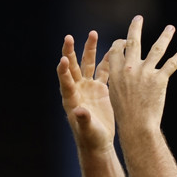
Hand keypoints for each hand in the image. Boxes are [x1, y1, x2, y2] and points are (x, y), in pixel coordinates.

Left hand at [57, 30, 114, 151]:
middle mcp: (78, 89)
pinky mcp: (100, 89)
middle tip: (68, 37)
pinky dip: (107, 60)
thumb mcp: (87, 130)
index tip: (63, 59)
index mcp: (71, 99)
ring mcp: (89, 88)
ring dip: (89, 49)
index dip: (63, 70)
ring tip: (93, 33)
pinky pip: (103, 71)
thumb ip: (83, 119)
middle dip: (70, 52)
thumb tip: (79, 110)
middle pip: (72, 67)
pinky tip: (113, 48)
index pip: (65, 81)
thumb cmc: (91, 139)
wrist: (99, 143)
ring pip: (88, 64)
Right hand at [108, 15, 176, 135]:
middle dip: (136, 28)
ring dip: (165, 37)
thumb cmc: (126, 117)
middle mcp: (130, 69)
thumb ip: (118, 82)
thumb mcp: (115, 96)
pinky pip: (171, 64)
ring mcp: (145, 72)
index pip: (116, 51)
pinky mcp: (160, 79)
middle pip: (133, 42)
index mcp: (116, 73)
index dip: (119, 44)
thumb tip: (122, 77)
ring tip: (170, 28)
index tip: (123, 41)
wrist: (137, 126)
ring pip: (157, 49)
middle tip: (138, 18)